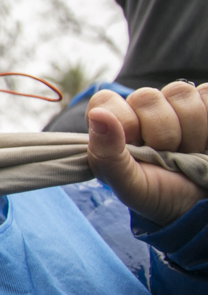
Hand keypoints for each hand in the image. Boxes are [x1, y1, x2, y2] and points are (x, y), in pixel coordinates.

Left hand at [86, 82, 207, 224]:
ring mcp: (173, 104)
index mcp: (113, 125)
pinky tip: (204, 142)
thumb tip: (98, 115)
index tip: (137, 148)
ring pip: (181, 92)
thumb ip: (106, 154)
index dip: (125, 123)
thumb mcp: (129, 184)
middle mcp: (140, 109)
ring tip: (188, 150)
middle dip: (162, 133)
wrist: (198, 202)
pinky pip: (206, 93)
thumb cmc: (158, 193)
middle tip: (167, 155)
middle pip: (147, 96)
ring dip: (190, 130)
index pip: (106, 101)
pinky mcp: (204, 103)